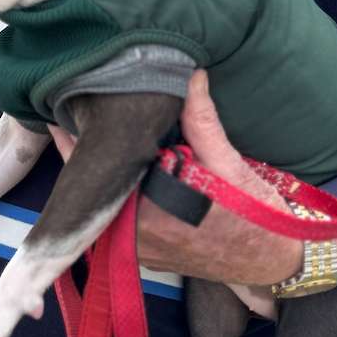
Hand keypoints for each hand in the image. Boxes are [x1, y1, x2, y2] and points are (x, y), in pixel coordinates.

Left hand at [50, 71, 328, 285]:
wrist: (273, 260)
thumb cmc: (255, 215)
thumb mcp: (230, 164)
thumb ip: (202, 121)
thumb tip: (191, 75)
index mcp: (149, 212)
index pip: (97, 170)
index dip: (77, 137)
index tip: (63, 110)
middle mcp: (135, 236)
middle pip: (95, 185)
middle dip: (86, 150)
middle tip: (73, 111)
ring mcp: (136, 248)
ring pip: (103, 201)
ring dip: (102, 172)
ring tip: (89, 132)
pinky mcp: (142, 254)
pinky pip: (115, 216)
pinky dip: (114, 192)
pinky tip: (117, 166)